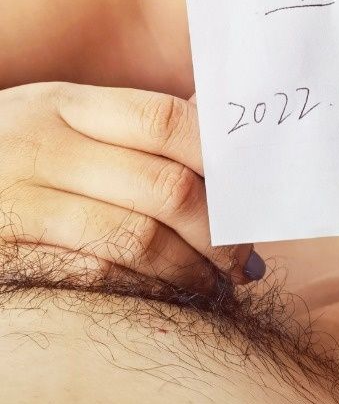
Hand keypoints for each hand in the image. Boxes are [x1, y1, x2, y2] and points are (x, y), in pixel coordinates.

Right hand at [0, 82, 263, 289]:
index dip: (220, 157)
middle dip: (217, 226)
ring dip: (190, 269)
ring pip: (134, 239)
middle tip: (241, 251)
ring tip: (218, 281)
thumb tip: (218, 132)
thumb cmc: (10, 152)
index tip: (250, 188)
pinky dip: (143, 294)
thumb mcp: (57, 118)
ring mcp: (19, 205)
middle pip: (162, 184)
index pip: (166, 120)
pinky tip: (170, 297)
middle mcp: (43, 148)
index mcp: (66, 105)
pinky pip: (91, 281)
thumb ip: (128, 125)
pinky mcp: (8, 256)